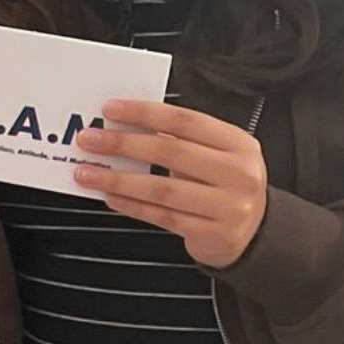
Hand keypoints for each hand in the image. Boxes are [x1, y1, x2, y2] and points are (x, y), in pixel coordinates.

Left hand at [73, 98, 266, 268]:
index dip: (144, 113)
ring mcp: (229, 206)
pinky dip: (133, 206)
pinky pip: (163, 217)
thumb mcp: (216, 155)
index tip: (111, 109)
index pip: (185, 121)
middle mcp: (238, 173)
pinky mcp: (214, 233)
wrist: (256, 232)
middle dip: (123, 144)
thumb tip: (125, 126)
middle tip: (90, 140)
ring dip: (118, 179)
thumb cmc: (225, 185)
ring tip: (88, 173)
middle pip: (171, 152)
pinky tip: (111, 196)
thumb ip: (180, 140)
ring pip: (163, 189)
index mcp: (237, 144)